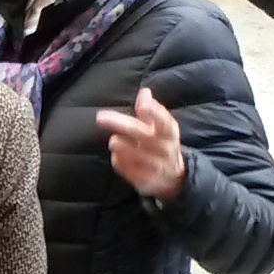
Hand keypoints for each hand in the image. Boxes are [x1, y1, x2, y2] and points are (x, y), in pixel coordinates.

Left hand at [97, 87, 187, 201]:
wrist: (173, 177)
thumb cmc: (162, 144)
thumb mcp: (161, 127)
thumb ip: (150, 110)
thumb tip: (144, 92)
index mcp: (169, 132)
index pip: (164, 121)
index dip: (154, 113)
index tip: (143, 105)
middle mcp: (165, 149)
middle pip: (142, 135)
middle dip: (121, 125)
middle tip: (100, 117)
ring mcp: (156, 167)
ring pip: (132, 153)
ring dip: (120, 145)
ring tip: (115, 140)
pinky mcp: (145, 181)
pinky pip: (125, 168)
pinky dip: (119, 160)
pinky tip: (118, 156)